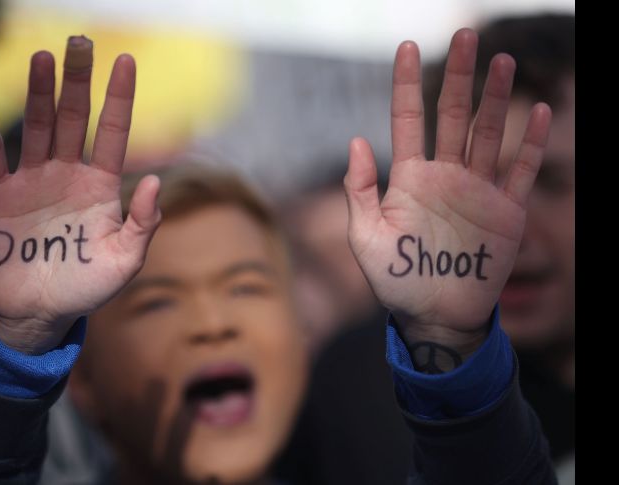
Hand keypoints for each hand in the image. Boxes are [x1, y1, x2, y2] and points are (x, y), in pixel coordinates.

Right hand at [0, 37, 160, 353]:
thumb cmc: (88, 287)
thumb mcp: (126, 261)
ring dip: (38, 93)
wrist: (40, 312)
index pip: (112, 132)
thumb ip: (143, 224)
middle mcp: (68, 175)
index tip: (126, 61)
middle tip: (79, 42)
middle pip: (72, 118)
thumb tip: (158, 181)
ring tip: (42, 58)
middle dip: (76, 81)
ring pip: (35, 128)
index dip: (119, 98)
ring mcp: (32, 182)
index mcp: (101, 186)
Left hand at [344, 29, 550, 363]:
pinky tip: (536, 111)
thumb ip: (359, 191)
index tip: (407, 47)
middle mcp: (445, 176)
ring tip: (502, 61)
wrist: (433, 317)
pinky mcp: (506, 213)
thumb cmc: (394, 280)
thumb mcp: (365, 238)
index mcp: (409, 179)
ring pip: (489, 135)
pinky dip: (531, 143)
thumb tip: (357, 140)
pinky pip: (520, 172)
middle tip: (466, 35)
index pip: (408, 120)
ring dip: (497, 99)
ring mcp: (477, 192)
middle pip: (454, 116)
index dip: (407, 84)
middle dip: (460, 77)